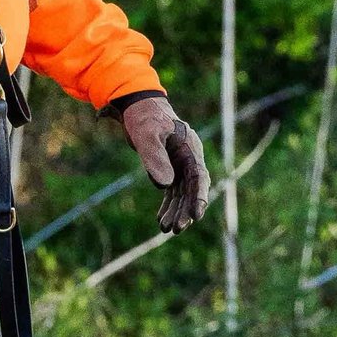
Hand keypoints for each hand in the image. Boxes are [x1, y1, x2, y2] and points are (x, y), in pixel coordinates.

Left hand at [120, 97, 210, 232]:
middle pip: (192, 189)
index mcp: (190, 148)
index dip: (199, 197)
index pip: (199, 176)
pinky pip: (172, 190)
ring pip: (182, 192)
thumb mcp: (147, 135)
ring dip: (176, 210)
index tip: (195, 215)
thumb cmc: (144, 117)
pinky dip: (167, 204)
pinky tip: (161, 219)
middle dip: (186, 210)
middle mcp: (189, 157)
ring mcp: (180, 163)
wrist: (137, 107)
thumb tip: (165, 186)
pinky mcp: (169, 167)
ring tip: (166, 229)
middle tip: (176, 228)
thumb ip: (155, 158)